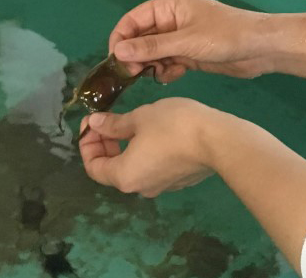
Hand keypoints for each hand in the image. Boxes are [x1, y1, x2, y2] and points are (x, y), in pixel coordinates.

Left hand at [79, 98, 225, 197]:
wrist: (218, 140)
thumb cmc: (173, 126)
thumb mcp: (140, 117)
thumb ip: (114, 124)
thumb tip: (95, 124)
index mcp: (124, 176)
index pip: (93, 167)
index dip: (87, 144)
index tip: (91, 122)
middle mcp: (139, 188)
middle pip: (112, 169)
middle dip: (105, 144)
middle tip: (107, 120)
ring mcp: (161, 186)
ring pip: (133, 168)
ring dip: (125, 147)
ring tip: (130, 122)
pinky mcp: (178, 180)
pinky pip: (152, 167)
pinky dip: (144, 152)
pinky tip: (153, 132)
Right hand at [108, 0, 272, 82]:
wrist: (261, 49)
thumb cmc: (225, 37)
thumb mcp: (186, 42)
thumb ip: (152, 47)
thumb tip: (118, 51)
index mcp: (169, 5)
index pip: (132, 19)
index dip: (120, 39)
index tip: (115, 62)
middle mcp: (171, 19)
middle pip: (140, 37)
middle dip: (135, 55)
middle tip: (134, 75)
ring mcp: (180, 36)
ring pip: (152, 52)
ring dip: (151, 65)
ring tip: (156, 75)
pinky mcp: (189, 53)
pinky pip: (167, 62)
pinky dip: (165, 70)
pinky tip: (172, 76)